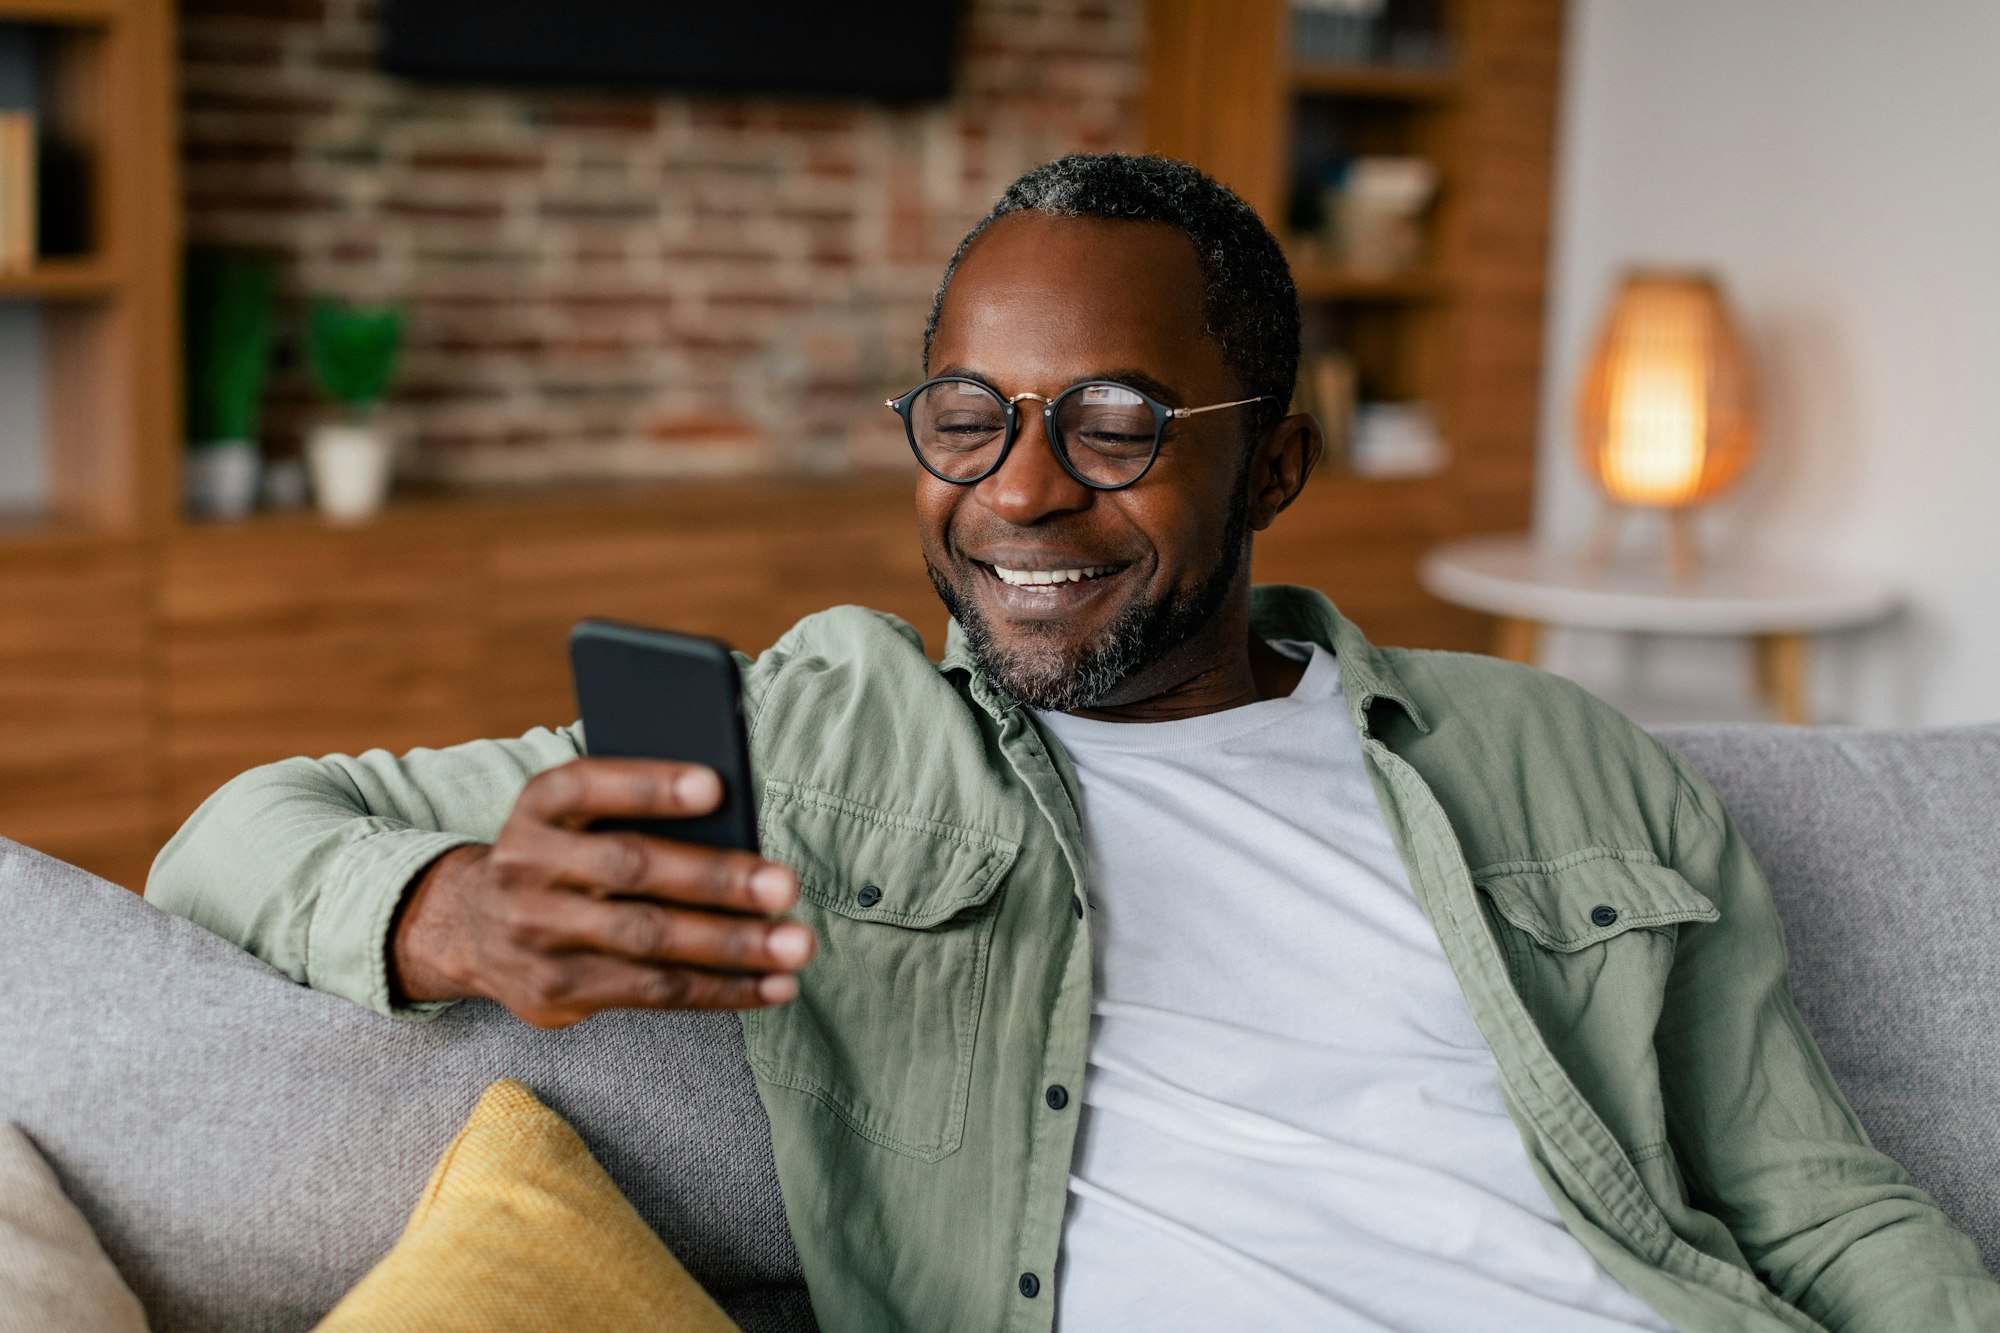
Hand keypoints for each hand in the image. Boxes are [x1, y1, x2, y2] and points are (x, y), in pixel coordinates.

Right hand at [389, 758, 814, 1028]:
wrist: (473, 927)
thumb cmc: (567, 853)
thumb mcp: (580, 816)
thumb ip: (636, 812)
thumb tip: (737, 822)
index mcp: (539, 806)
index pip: (588, 786)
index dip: (650, 786)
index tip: (717, 787)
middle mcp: (527, 866)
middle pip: (630, 869)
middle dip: (716, 878)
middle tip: (786, 885)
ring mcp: (537, 934)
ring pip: (647, 940)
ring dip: (732, 945)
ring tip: (796, 945)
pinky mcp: (556, 991)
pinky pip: (652, 992)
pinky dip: (721, 990)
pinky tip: (773, 985)